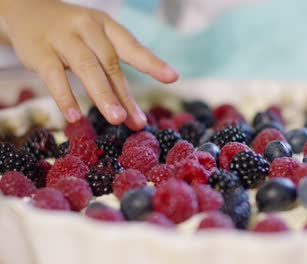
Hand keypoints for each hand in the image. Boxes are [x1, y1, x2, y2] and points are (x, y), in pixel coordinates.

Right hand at [0, 0, 178, 129]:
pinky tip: (74, 116)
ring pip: (87, 68)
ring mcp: (63, 38)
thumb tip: (133, 111)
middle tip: (138, 121)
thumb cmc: (72, 34)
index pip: (131, 45)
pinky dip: (65, 96)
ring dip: (103, 95)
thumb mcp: (96, 41)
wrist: (28, 10)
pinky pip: (54, 76)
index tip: (172, 77)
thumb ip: (113, 70)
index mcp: (106, 26)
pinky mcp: (40, 52)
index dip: (151, 62)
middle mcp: (87, 28)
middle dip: (125, 94)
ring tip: (117, 119)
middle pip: (110, 63)